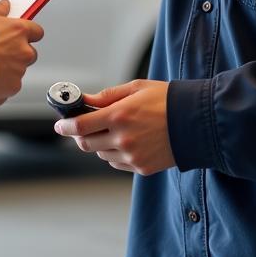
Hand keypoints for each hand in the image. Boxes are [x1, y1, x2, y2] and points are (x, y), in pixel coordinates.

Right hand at [0, 0, 43, 106]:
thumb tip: (5, 5)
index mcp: (19, 31)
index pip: (36, 31)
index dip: (29, 34)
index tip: (22, 36)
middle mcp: (23, 50)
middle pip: (30, 53)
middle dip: (19, 55)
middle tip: (2, 54)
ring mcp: (19, 70)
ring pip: (19, 71)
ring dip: (9, 71)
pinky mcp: (11, 87)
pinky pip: (10, 88)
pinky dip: (2, 88)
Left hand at [54, 79, 174, 175]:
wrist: (195, 122)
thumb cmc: (165, 100)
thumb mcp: (135, 88)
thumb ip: (107, 96)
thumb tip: (86, 100)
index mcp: (119, 115)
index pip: (81, 125)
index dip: (66, 126)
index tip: (60, 125)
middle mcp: (123, 138)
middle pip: (86, 143)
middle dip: (80, 135)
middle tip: (81, 126)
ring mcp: (132, 156)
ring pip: (101, 154)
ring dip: (98, 143)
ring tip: (112, 130)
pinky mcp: (141, 168)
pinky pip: (117, 163)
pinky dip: (114, 153)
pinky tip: (125, 140)